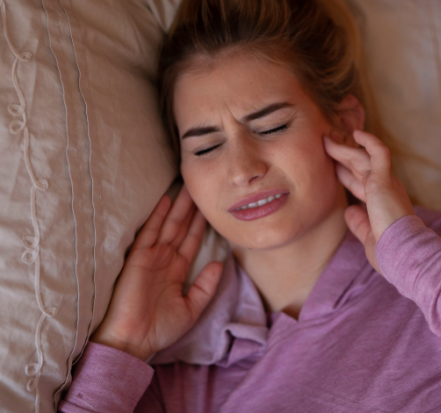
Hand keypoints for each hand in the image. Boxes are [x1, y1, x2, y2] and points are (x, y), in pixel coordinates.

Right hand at [91, 186, 222, 359]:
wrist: (133, 341)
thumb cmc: (159, 329)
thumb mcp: (191, 308)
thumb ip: (206, 286)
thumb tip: (220, 264)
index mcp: (176, 270)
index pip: (192, 241)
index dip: (201, 224)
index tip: (210, 207)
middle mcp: (165, 260)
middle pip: (181, 228)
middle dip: (192, 209)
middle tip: (201, 187)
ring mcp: (152, 257)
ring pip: (169, 225)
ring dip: (179, 207)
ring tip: (190, 187)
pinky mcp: (138, 258)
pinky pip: (150, 232)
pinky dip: (157, 216)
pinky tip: (166, 200)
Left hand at [324, 130, 414, 272]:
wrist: (403, 253)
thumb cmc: (389, 251)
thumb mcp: (368, 236)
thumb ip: (359, 222)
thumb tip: (349, 211)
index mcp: (382, 202)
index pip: (360, 183)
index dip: (345, 174)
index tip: (332, 168)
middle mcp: (386, 189)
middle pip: (358, 167)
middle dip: (342, 157)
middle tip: (326, 145)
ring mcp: (385, 183)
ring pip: (361, 158)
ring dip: (343, 149)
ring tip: (326, 139)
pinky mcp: (384, 180)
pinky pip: (378, 152)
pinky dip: (369, 141)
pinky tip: (356, 133)